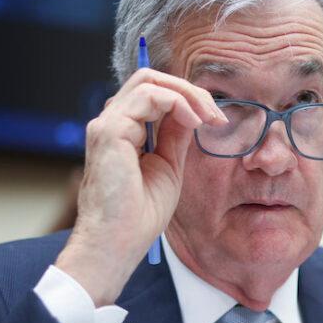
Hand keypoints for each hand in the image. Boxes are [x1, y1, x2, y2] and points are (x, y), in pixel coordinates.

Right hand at [55, 68, 224, 305]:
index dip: (187, 99)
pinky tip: (194, 122)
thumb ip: (175, 136)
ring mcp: (107, 124)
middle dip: (188, 90)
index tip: (215, 121)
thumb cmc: (139, 215)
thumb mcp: (168, 166)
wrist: (118, 243)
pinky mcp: (109, 130)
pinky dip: (177, 102)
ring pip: (149, 80)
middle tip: (215, 115)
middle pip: (149, 78)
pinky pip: (148, 95)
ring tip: (208, 118)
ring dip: (187, 94)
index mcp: (123, 130)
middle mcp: (111, 122)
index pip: (153, 93)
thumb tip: (192, 112)